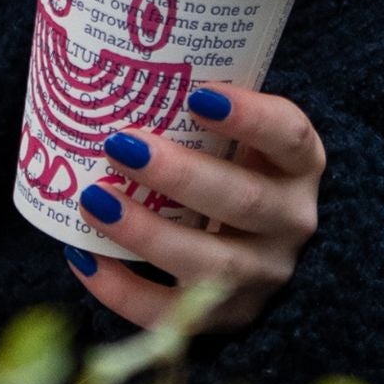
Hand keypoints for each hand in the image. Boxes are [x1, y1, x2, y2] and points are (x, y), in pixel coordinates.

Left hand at [67, 85, 324, 330]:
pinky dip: (123, 290)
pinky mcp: (229, 319)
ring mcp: (263, 276)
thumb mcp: (239, 133)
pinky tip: (84, 256)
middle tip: (119, 146)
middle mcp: (291, 221)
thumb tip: (114, 64)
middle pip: (242, 201)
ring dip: (147, 232)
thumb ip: (201, 107)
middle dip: (178, 175)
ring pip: (211, 264)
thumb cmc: (232, 164)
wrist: (258, 242)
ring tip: (93, 200)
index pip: (288, 135)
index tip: (197, 96)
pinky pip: (174, 315)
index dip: (249, 117)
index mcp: (300, 163)